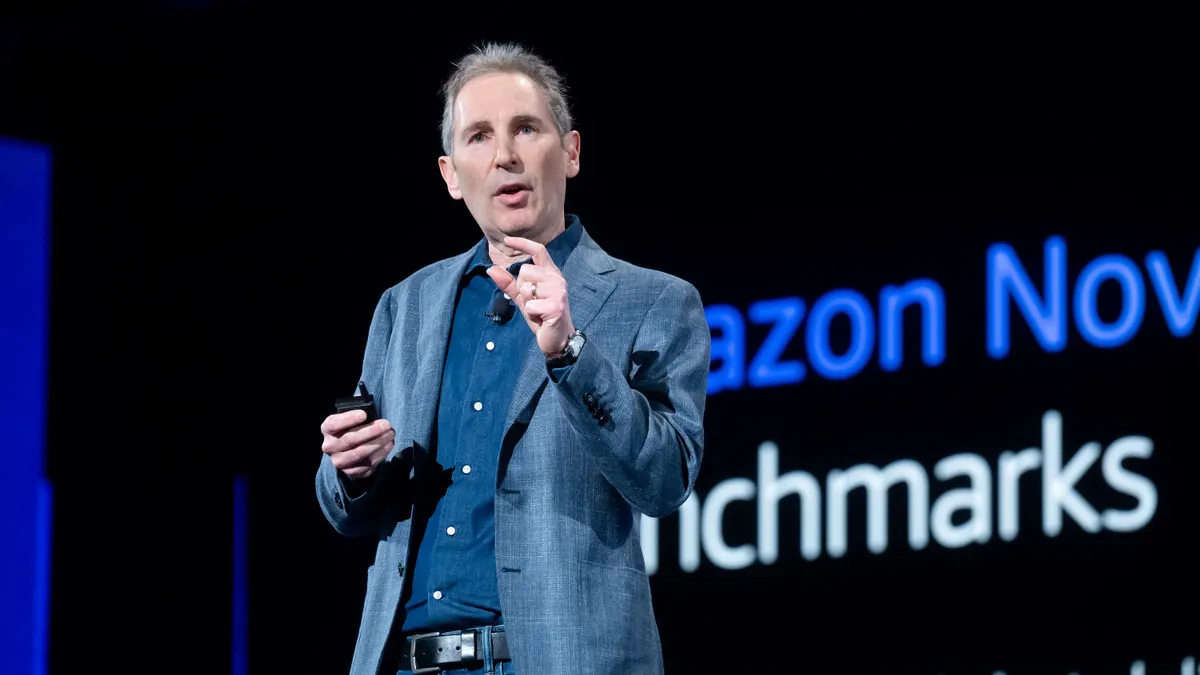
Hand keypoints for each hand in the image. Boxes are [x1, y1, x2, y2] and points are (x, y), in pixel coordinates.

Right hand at [320, 410, 394, 478]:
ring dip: (378, 442)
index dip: (348, 419)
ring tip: (391, 433)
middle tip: (386, 424)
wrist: (350, 451)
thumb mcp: (350, 418)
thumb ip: (357, 411)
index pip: (333, 424)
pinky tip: (389, 444)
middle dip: (371, 431)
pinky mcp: (352, 471)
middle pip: (350, 439)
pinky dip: (381, 453)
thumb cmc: (352, 428)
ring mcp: (340, 461)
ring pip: (360, 452)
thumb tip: (369, 408)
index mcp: (327, 429)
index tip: (364, 414)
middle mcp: (330, 447)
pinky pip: (368, 463)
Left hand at [486, 236, 574, 356]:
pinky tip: (541, 318)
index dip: (522, 243)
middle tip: (533, 301)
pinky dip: (531, 313)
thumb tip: (491, 269)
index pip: (538, 250)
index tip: (507, 240)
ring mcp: (558, 291)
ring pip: (526, 287)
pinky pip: (530, 304)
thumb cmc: (541, 316)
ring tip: (538, 309)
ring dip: (527, 301)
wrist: (557, 339)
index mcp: (551, 273)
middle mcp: (557, 279)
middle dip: (522, 287)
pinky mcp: (556, 306)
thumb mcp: (523, 297)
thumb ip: (509, 283)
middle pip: (525, 270)